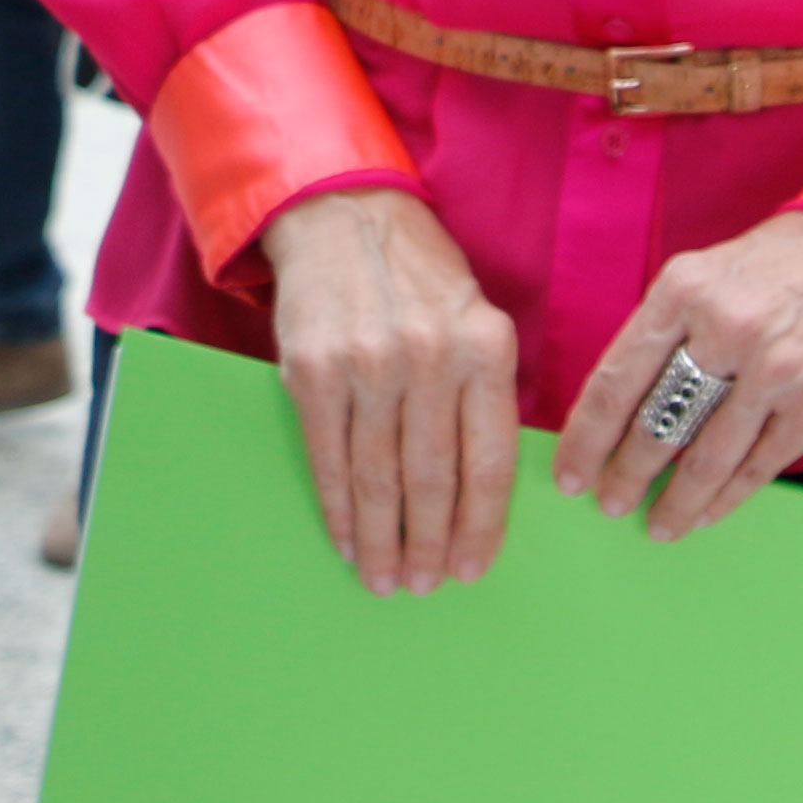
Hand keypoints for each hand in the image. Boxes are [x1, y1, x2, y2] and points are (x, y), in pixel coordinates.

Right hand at [261, 187, 518, 594]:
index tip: (470, 570)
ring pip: (378, 478)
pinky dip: (339, 508)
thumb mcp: (476, 320)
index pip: (488, 462)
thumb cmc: (420, 278)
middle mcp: (429, 358)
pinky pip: (329, 458)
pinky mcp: (314, 371)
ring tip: (385, 579)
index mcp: (484, 349)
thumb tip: (483, 496)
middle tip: (424, 587)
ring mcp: (368, 365)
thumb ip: (483, 395)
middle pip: (431, 480)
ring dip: (382, 540)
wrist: (344, 216)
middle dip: (428, 546)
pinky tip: (348, 538)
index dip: (480, 527)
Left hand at [562, 211, 802, 543]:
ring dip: (675, 501)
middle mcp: (727, 331)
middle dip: (625, 475)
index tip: (571, 470)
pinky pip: (759, 466)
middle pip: (657, 424)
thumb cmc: (782, 264)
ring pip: (707, 458)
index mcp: (685, 291)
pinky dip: (727, 497)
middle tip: (607, 501)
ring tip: (655, 523)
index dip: (587, 435)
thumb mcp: (707, 271)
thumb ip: (667, 329)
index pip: (618, 377)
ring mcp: (776, 373)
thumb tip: (622, 402)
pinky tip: (705, 511)